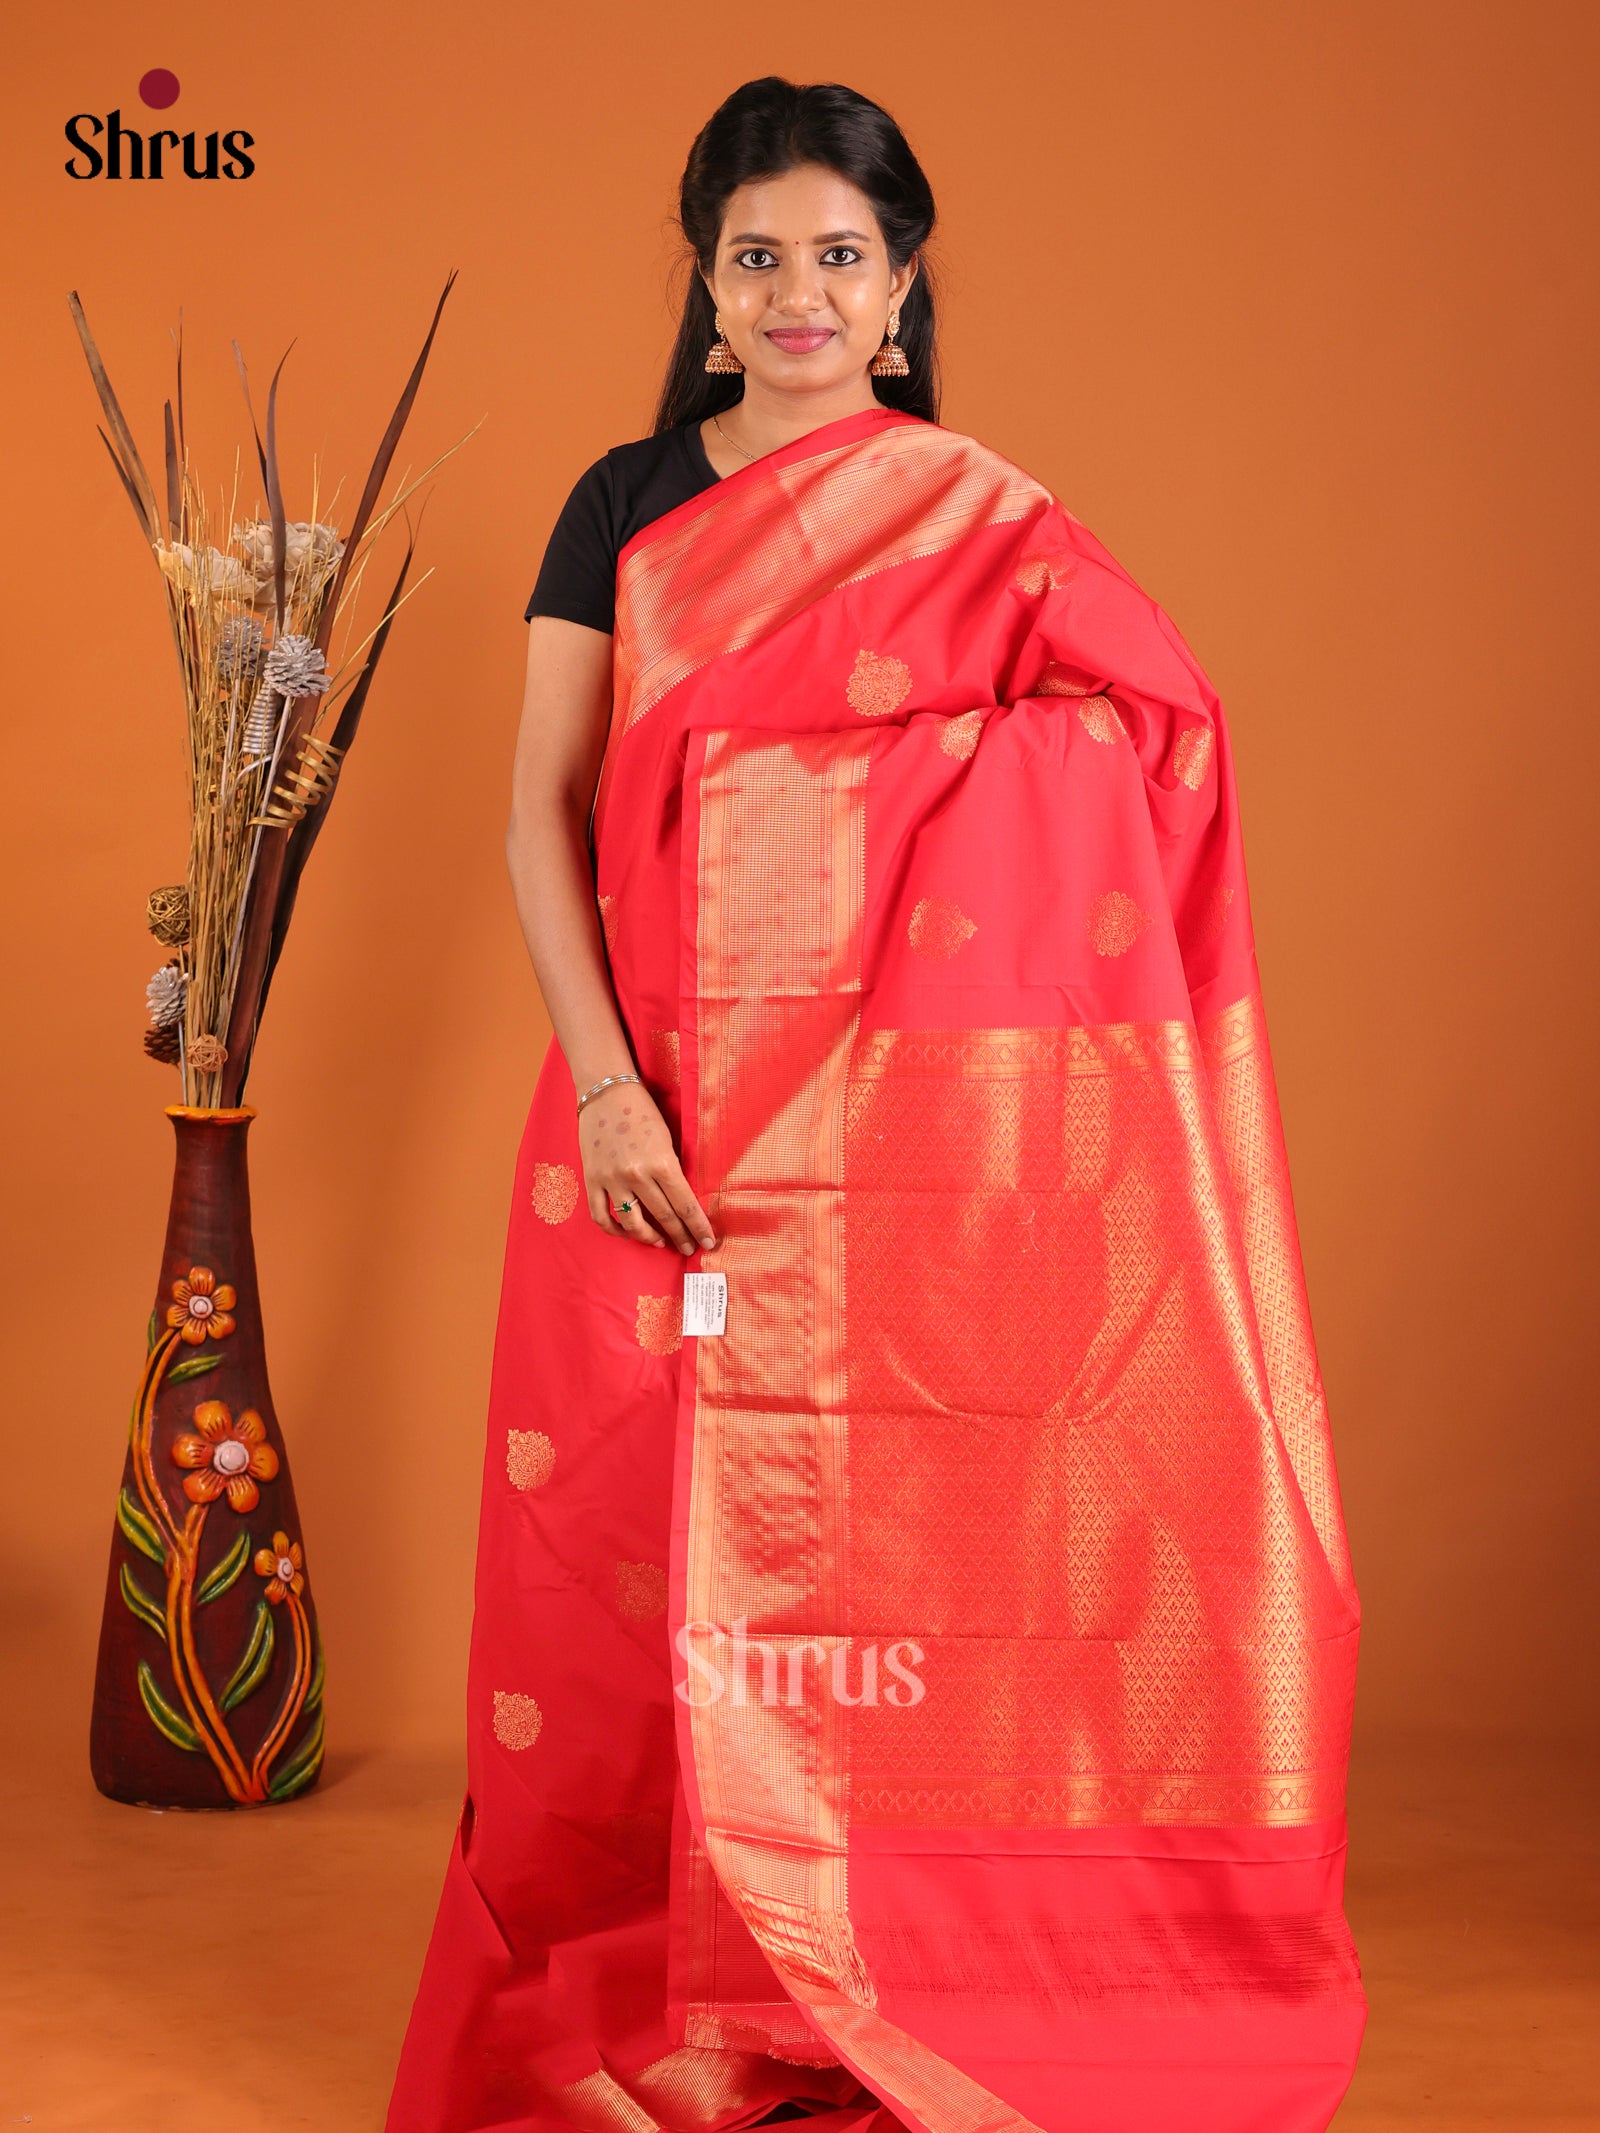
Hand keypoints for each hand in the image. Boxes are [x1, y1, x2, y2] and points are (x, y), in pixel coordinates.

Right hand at [579, 1081, 715, 1253]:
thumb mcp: (668, 1138)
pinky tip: (626, 1233)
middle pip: (664, 1217)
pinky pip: (601, 1216)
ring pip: (632, 1222)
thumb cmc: (642, 1110)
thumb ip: (673, 1170)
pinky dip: (614, 1230)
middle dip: (680, 1236)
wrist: (605, 1091)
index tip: (707, 1242)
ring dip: (648, 1237)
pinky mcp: (592, 1180)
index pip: (685, 1205)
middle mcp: (637, 1175)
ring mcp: (612, 1180)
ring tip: (659, 1241)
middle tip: (689, 1247)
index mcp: (662, 1163)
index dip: (698, 1227)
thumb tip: (683, 1201)